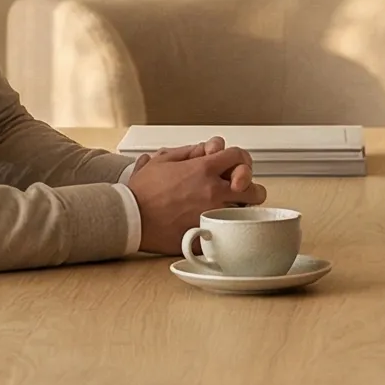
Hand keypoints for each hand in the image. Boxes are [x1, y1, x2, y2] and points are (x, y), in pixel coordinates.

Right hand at [127, 137, 264, 253]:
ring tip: (233, 211)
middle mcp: (213, 191)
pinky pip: (228, 234)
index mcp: (204, 169)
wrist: (130, 218)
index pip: (240, 157)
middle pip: (254, 189)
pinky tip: (218, 229)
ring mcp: (212, 214)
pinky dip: (225, 231)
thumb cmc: (141, 191)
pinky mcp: (206, 235)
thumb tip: (203, 149)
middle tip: (243, 193)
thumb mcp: (161, 160)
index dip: (240, 160)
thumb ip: (187, 151)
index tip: (235, 168)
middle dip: (251, 189)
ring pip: (246, 213)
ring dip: (242, 210)